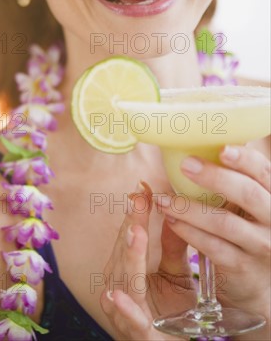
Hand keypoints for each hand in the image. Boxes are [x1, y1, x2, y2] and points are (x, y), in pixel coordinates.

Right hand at [100, 182, 195, 339]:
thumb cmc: (170, 311)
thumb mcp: (176, 274)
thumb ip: (174, 247)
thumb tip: (175, 209)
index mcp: (126, 267)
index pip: (130, 234)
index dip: (136, 212)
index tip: (144, 188)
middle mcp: (120, 285)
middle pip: (124, 252)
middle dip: (132, 226)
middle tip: (140, 201)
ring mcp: (125, 310)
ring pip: (124, 280)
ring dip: (129, 258)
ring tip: (136, 233)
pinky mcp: (138, 333)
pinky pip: (130, 320)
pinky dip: (124, 309)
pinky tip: (118, 295)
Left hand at [156, 145, 269, 327]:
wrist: (259, 280)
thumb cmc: (248, 228)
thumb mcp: (249, 203)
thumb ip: (234, 179)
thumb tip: (199, 143)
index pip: (263, 172)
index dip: (244, 159)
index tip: (221, 148)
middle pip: (248, 194)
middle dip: (216, 177)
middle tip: (186, 165)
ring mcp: (260, 245)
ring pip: (224, 223)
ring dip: (189, 208)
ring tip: (163, 199)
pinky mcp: (242, 267)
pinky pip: (213, 247)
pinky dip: (189, 232)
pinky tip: (171, 221)